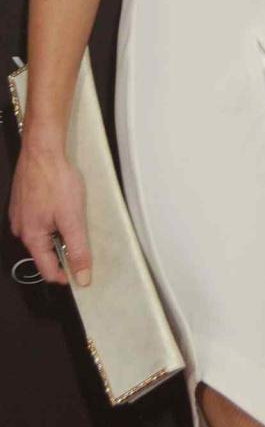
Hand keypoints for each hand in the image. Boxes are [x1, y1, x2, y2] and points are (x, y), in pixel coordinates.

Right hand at [9, 145, 91, 286]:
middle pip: (43, 252)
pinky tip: (61, 206)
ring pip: (41, 234)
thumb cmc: (55, 180)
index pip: (46, 270)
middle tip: (81, 238)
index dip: (65, 275)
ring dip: (57, 233)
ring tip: (73, 217)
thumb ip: (77, 249)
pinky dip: (51, 219)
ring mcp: (20, 214)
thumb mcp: (73, 218)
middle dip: (62, 251)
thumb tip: (82, 276)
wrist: (42, 150)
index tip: (80, 274)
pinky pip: (38, 219)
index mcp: (31, 237)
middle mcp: (21, 229)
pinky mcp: (23, 201)